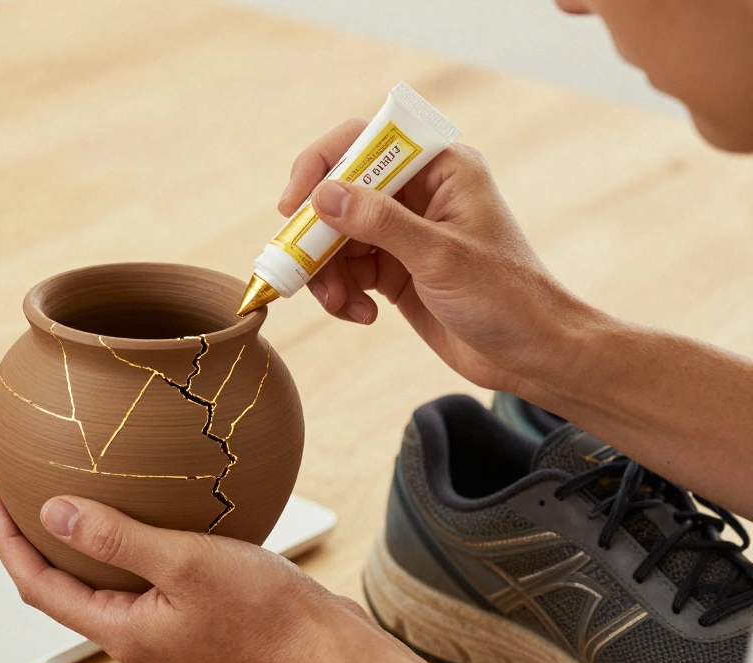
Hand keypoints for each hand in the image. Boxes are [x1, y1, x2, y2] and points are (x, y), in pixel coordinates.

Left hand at [0, 488, 501, 662]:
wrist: (322, 644)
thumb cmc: (263, 610)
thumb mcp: (183, 563)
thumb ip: (115, 536)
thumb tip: (50, 513)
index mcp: (120, 629)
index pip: (37, 585)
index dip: (5, 541)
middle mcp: (131, 633)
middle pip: (57, 586)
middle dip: (27, 541)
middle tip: (9, 492)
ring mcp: (157, 626)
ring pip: (95, 580)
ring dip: (70, 542)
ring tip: (57, 497)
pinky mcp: (185, 614)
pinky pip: (132, 575)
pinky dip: (115, 543)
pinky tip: (131, 512)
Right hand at [280, 120, 605, 391]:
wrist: (532, 355)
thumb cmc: (506, 297)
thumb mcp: (440, 257)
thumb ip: (379, 223)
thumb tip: (322, 196)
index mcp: (440, 168)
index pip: (365, 142)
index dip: (321, 166)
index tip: (294, 205)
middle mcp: (418, 193)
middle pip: (339, 194)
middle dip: (317, 235)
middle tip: (302, 268)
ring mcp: (403, 232)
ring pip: (336, 237)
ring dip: (327, 272)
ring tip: (341, 305)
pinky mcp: (394, 269)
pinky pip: (347, 270)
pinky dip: (342, 293)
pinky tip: (363, 314)